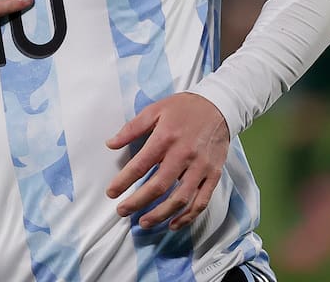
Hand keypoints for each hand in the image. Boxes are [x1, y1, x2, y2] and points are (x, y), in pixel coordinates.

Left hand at [105, 92, 229, 229]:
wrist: (219, 106)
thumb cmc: (184, 108)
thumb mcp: (155, 110)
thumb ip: (132, 128)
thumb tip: (110, 143)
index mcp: (166, 137)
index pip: (140, 165)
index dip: (123, 181)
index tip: (111, 192)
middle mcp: (184, 154)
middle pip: (159, 186)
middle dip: (137, 202)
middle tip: (122, 211)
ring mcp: (200, 167)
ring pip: (180, 198)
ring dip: (160, 214)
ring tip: (144, 222)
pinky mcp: (213, 174)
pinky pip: (201, 201)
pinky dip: (187, 216)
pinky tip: (173, 223)